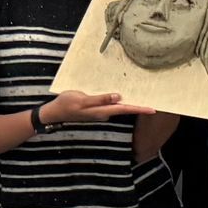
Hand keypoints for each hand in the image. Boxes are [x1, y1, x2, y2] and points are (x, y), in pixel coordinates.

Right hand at [40, 91, 155, 124]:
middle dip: (138, 106)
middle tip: (153, 103)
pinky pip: (110, 103)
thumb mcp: (82, 99)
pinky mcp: (95, 108)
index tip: (153, 109)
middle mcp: (104, 112)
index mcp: (102, 111)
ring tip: (142, 96)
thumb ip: (100, 98)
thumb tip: (118, 97)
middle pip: (125, 108)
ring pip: (118, 106)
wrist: (54, 112)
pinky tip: (122, 95)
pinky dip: (118, 100)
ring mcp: (100, 111)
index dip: (139, 109)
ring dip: (129, 102)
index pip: (125, 109)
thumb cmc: (67, 104)